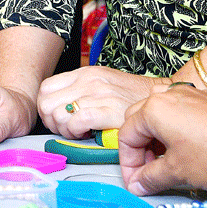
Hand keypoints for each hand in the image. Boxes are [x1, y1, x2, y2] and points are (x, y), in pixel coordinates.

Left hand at [38, 66, 167, 137]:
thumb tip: (56, 109)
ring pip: (58, 115)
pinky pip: (76, 122)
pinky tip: (88, 134)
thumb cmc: (131, 97)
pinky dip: (76, 133)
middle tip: (68, 130)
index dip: (46, 108)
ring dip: (65, 130)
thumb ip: (78, 91)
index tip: (58, 120)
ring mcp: (99, 94)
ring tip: (80, 132)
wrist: (161, 99)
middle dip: (52, 123)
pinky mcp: (110, 110)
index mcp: (84, 73)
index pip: (45, 89)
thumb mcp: (102, 84)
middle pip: (46, 104)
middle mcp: (89, 81)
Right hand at [119, 85, 206, 195]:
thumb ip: (150, 178)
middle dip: (140, 150)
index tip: (136, 182)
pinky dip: (173, 132)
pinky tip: (185, 152)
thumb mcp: (179, 172)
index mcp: (154, 109)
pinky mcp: (205, 101)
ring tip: (167, 164)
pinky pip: (178, 113)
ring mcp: (188, 95)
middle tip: (148, 173)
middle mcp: (168, 95)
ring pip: (158, 116)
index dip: (128, 164)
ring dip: (156, 141)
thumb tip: (138, 185)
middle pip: (138, 122)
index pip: (126, 135)